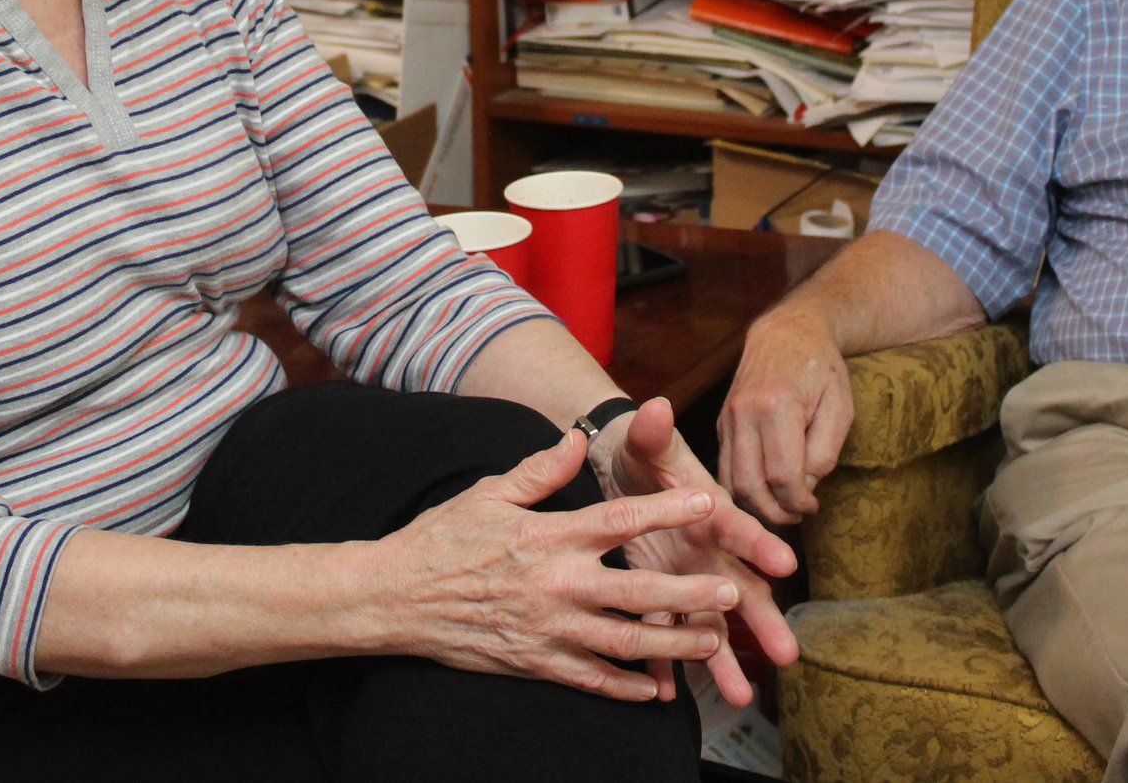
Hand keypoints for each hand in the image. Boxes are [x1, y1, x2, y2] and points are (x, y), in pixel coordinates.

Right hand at [372, 428, 746, 700]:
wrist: (396, 597)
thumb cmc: (443, 538)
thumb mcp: (490, 492)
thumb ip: (540, 470)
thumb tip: (576, 437)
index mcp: (550, 536)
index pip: (621, 519)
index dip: (668, 511)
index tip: (707, 504)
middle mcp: (556, 584)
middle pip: (637, 591)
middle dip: (689, 594)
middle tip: (731, 594)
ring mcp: (547, 629)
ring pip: (624, 643)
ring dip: (671, 645)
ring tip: (710, 643)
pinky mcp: (534, 662)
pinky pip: (589, 679)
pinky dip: (624, 688)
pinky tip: (655, 690)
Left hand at [593, 397, 800, 706]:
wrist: (623, 469)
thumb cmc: (644, 454)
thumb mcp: (648, 441)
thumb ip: (652, 431)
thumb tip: (655, 406)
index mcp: (709, 510)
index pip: (738, 525)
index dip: (759, 543)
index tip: (785, 564)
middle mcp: (706, 549)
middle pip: (740, 587)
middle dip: (763, 620)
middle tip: (789, 653)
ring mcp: (685, 577)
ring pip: (707, 622)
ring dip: (721, 658)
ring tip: (741, 697)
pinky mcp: (658, 594)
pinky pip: (662, 633)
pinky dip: (664, 661)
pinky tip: (668, 693)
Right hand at [718, 307, 853, 525]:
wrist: (786, 333)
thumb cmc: (821, 369)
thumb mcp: (839, 407)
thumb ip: (824, 451)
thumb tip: (803, 488)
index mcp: (777, 406)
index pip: (783, 475)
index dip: (799, 501)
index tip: (813, 505)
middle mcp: (744, 413)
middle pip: (751, 485)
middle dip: (776, 512)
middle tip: (797, 515)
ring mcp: (728, 418)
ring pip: (731, 481)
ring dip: (756, 506)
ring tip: (782, 508)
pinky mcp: (721, 423)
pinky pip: (725, 467)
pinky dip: (742, 489)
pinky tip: (765, 493)